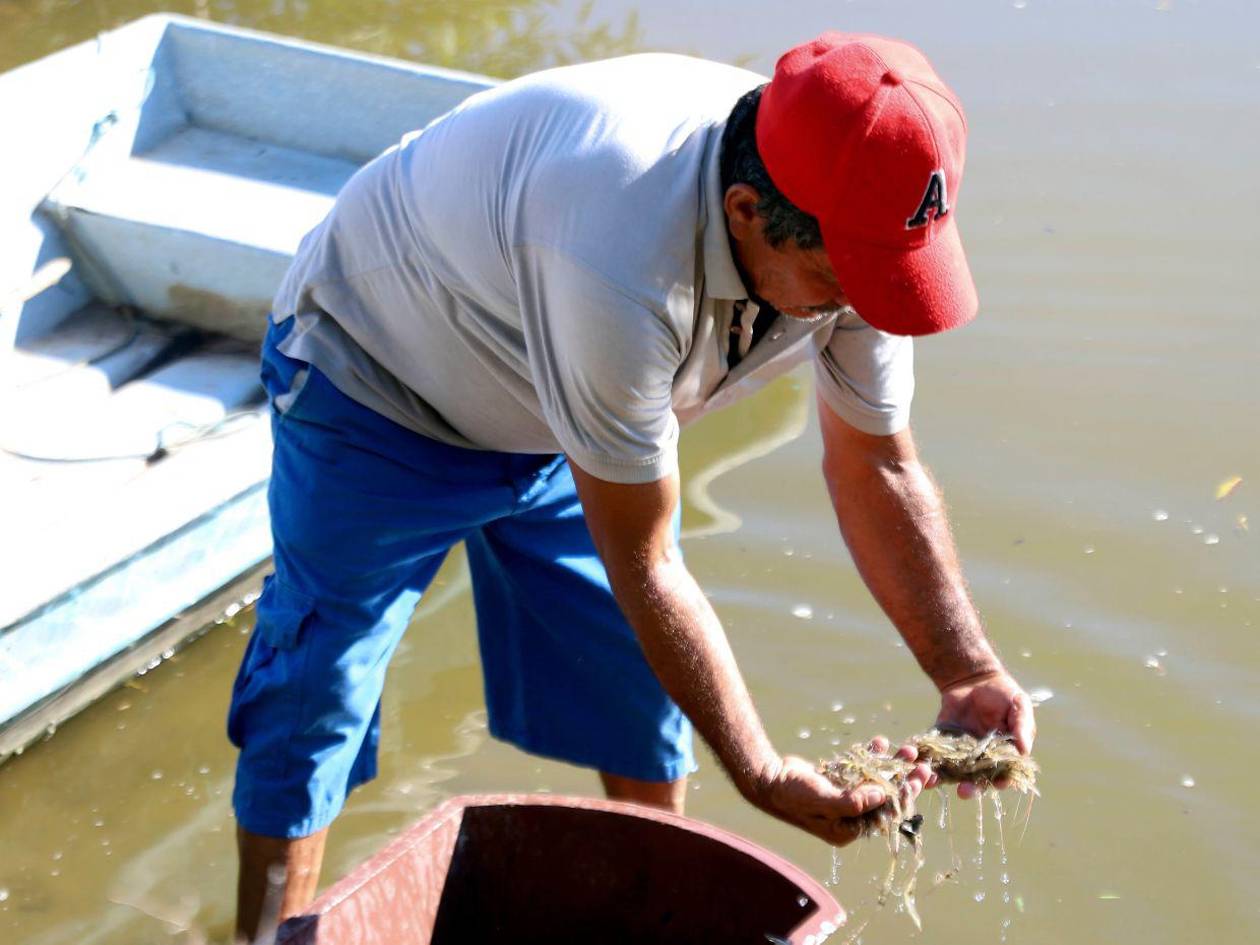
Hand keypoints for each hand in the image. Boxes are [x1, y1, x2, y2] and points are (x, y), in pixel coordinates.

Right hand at [753, 738, 931, 845]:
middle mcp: (849, 817)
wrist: (768, 778)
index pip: (885, 814)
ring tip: (906, 748)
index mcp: (848, 830)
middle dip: (904, 780)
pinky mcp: (838, 781)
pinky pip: (861, 769)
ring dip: (892, 765)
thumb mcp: (823, 800)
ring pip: (876, 781)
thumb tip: (883, 795)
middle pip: (886, 798)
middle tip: (921, 764)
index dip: (904, 797)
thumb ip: (853, 801)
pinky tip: (881, 743)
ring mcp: (844, 797)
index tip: (918, 779)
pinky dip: (872, 757)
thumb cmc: (792, 794)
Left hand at [936, 668, 1035, 797]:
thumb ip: (1022, 727)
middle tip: (964, 791)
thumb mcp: (1018, 705)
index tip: (996, 784)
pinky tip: (921, 763)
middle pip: (976, 779)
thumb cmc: (1003, 693)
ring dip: (944, 779)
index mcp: (1003, 754)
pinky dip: (926, 760)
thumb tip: (1024, 751)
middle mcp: (981, 758)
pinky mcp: (942, 741)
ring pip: (952, 771)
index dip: (1000, 781)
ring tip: (936, 781)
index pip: (1004, 774)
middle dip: (971, 787)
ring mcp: (960, 751)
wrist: (974, 677)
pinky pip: (933, 754)